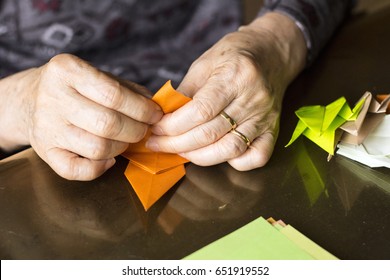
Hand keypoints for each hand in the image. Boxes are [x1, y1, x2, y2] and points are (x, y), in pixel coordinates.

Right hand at [0, 54, 162, 179]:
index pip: (114, 95)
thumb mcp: (99, 76)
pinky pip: (77, 170)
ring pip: (97, 148)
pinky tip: (108, 159)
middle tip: (144, 130)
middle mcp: (52, 97)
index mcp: (67, 70)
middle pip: (108, 123)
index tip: (155, 116)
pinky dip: (99, 169)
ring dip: (122, 148)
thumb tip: (156, 109)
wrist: (30, 99)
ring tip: (126, 140)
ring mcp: (46, 127)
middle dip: (136, 131)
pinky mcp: (44, 151)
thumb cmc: (76, 88)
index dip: (142, 109)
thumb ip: (129, 90)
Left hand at [146, 13, 306, 169]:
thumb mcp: (205, 63)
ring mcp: (265, 117)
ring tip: (180, 151)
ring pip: (230, 149)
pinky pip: (258, 157)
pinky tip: (217, 155)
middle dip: (177, 144)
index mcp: (234, 77)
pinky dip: (236, 163)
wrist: (272, 52)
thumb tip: (163, 116)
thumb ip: (185, 90)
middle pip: (211, 134)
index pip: (200, 111)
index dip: (173, 125)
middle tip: (158, 144)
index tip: (156, 129)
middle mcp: (253, 100)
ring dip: (199, 156)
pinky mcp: (274, 130)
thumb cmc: (234, 55)